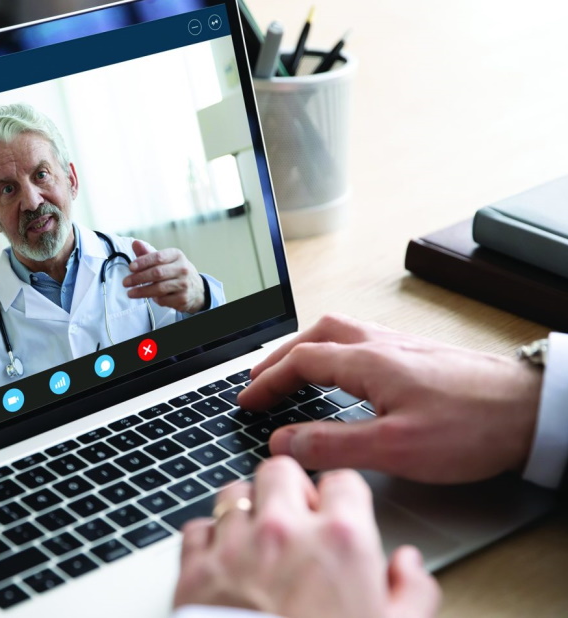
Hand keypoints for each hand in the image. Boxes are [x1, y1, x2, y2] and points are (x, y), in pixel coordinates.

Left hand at [122, 240, 204, 313]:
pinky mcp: (183, 298)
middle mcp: (182, 268)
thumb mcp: (164, 260)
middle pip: (157, 273)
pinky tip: (150, 297)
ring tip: (130, 293)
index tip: (130, 267)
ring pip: (159, 288)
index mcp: (176, 255)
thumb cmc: (175, 271)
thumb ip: (148, 253)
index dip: (143, 262)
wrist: (196, 289)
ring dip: (142, 291)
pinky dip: (154, 299)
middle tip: (125, 282)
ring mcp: (184, 284)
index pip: (158, 257)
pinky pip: (163, 300)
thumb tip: (135, 243)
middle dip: (138, 278)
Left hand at [174, 457, 439, 617]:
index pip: (343, 481)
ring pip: (235, 493)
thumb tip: (409, 565)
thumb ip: (413, 594)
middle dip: (289, 490)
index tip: (339, 514)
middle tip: (296, 521)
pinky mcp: (196, 569)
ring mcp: (235, 546)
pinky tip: (224, 565)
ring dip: (247, 511)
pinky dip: (209, 541)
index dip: (342, 498)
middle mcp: (284, 530)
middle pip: (281, 470)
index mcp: (341, 541)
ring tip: (258, 542)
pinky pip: (198, 529)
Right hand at [239, 314, 542, 482]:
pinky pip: (360, 340)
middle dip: (280, 356)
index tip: (247, 401)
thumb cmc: (472, 426)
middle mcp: (380, 343)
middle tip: (259, 378)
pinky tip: (343, 371)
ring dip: (306, 348)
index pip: (300, 361)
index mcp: (367, 361)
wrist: (532, 409)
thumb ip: (333, 444)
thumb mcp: (395, 447)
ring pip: (339, 332)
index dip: (267, 381)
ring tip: (291, 370)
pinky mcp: (418, 355)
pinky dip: (334, 350)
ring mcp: (401, 345)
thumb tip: (284, 442)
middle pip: (315, 335)